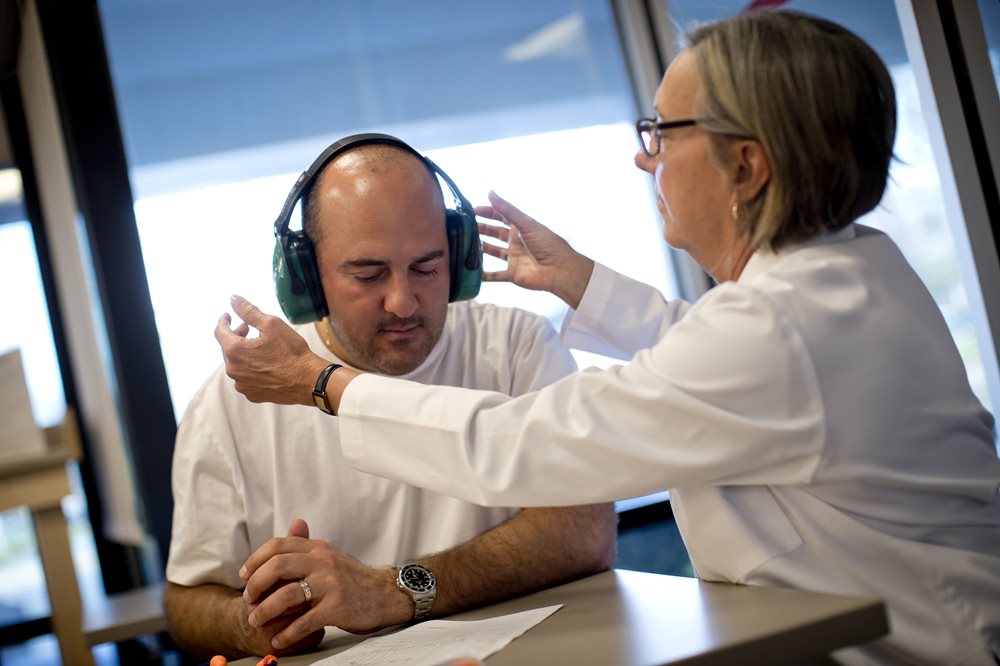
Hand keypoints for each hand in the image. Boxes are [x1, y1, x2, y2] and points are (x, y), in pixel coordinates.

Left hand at [214, 295, 328, 405]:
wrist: (308, 380)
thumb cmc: (291, 352)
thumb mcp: (271, 324)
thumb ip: (248, 311)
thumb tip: (233, 299)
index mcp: (234, 351)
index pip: (220, 332)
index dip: (224, 321)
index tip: (228, 316)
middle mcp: (233, 370)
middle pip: (228, 348)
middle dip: (237, 336)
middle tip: (249, 329)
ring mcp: (242, 384)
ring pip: (237, 364)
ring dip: (244, 353)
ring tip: (259, 347)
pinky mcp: (252, 395)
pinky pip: (246, 378)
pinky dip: (251, 369)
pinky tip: (265, 364)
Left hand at [239, 520, 410, 649]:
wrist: (386, 595)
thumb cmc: (353, 579)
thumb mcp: (330, 556)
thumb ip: (309, 544)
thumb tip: (293, 524)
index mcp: (318, 548)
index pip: (277, 545)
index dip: (255, 560)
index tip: (244, 576)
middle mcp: (323, 562)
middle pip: (277, 566)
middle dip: (255, 585)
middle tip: (247, 599)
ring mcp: (330, 585)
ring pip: (286, 595)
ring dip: (265, 611)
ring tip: (255, 622)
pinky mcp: (337, 608)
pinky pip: (304, 622)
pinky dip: (287, 634)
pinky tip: (279, 640)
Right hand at [476, 191, 593, 308]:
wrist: (559, 269)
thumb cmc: (547, 243)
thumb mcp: (526, 223)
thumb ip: (507, 209)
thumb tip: (490, 192)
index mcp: (521, 227)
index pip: (501, 216)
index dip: (487, 212)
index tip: (472, 210)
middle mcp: (516, 241)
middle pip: (495, 233)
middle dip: (482, 229)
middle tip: (465, 226)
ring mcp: (514, 258)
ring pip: (494, 252)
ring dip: (481, 248)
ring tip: (465, 244)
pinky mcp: (513, 274)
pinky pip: (496, 275)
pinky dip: (484, 276)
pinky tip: (471, 273)